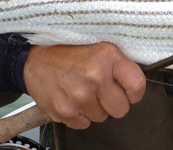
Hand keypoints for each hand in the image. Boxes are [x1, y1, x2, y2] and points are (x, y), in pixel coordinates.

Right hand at [23, 42, 145, 128]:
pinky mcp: (64, 111)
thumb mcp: (99, 48)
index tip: (128, 92)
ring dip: (94, 108)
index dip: (134, 93)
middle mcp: (94, 76)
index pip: (137, 85)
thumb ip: (119, 65)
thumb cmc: (69, 54)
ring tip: (82, 91)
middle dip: (113, 103)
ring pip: (102, 117)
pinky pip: (84, 124)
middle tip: (101, 92)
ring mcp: (79, 96)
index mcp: (107, 57)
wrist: (34, 60)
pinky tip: (72, 99)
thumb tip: (136, 85)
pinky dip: (79, 115)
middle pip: (121, 109)